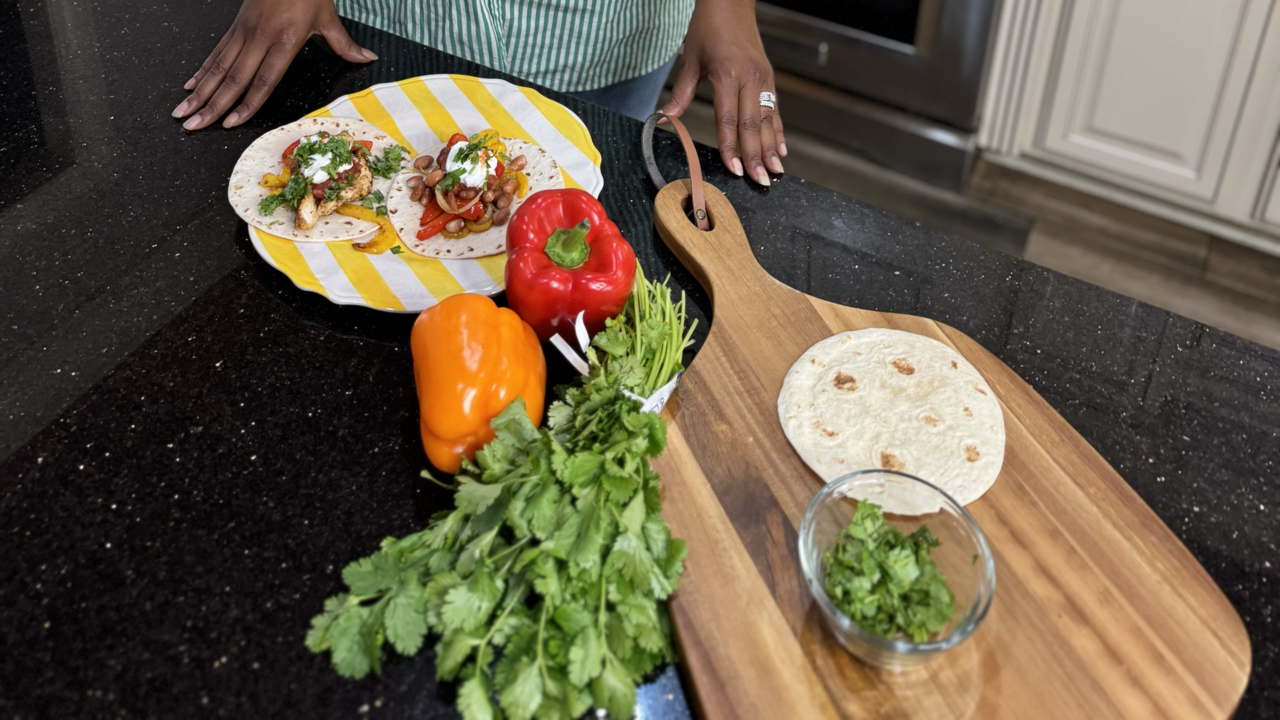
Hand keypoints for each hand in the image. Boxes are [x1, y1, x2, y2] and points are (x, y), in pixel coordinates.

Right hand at [173, 0, 375, 129]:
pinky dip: (202, 71)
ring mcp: (244, 31)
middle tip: (193, 126)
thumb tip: (366, 59)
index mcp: (284, 40)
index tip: (230, 122)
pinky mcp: (236, 26)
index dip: (247, 104)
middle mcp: (259, 37)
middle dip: (212, 106)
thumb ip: (343, 44)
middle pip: (233, 78)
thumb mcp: (328, 16)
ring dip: (200, 92)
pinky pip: (216, 52)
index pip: (264, 80)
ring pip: (218, 67)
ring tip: (184, 113)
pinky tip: (190, 86)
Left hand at [663, 0, 785, 185]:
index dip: (731, 147)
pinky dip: (777, 131)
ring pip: (767, 119)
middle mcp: (749, 77)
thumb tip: (665, 120)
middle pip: (752, 125)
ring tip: (774, 171)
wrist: (730, 0)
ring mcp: (762, 77)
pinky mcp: (769, 77)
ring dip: (771, 148)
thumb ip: (681, 94)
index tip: (734, 169)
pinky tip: (780, 149)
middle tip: (759, 180)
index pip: (729, 119)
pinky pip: (774, 109)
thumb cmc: (708, 26)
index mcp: (727, 74)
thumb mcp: (691, 59)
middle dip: (755, 155)